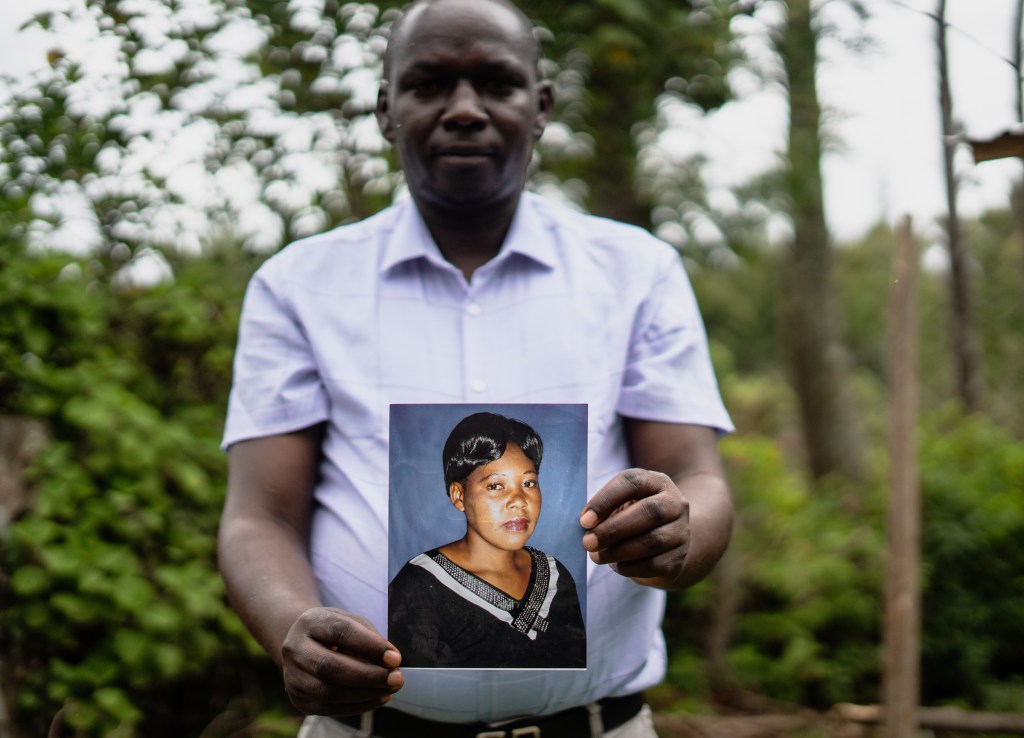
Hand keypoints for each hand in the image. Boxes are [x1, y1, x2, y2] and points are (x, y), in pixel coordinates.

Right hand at [281, 607, 402, 715]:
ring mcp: (292, 676)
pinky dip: (357, 706)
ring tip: (389, 690)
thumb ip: (370, 639)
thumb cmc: (334, 632)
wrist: (302, 645)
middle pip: (329, 667)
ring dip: (365, 694)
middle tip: (396, 679)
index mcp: (310, 622)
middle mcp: (295, 648)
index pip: (340, 632)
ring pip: (327, 692)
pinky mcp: (298, 698)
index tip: (395, 658)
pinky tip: (377, 698)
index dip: (370, 646)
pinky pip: (328, 708)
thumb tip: (391, 663)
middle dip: (368, 675)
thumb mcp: (350, 622)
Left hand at [579, 468, 689, 586]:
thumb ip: (605, 510)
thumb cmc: (634, 517)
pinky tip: (615, 565)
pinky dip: (631, 567)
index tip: (584, 520)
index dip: (606, 500)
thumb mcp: (622, 504)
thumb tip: (587, 525)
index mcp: (656, 482)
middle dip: (613, 529)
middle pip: (649, 512)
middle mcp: (675, 503)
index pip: (632, 482)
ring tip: (596, 556)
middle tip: (588, 542)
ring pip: (653, 541)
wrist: (669, 541)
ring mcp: (681, 531)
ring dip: (619, 550)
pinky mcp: (679, 558)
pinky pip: (655, 564)